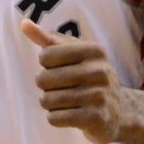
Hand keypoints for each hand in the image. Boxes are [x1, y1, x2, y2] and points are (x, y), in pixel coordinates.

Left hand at [21, 19, 124, 142]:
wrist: (120, 110)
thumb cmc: (89, 75)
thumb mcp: (73, 52)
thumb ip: (47, 38)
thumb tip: (24, 24)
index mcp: (94, 50)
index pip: (46, 55)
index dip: (46, 64)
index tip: (59, 67)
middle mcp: (99, 71)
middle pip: (44, 79)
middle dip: (45, 85)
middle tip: (60, 87)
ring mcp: (99, 96)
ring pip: (47, 100)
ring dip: (49, 102)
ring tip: (63, 101)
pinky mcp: (95, 119)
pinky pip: (55, 118)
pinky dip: (55, 117)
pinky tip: (68, 113)